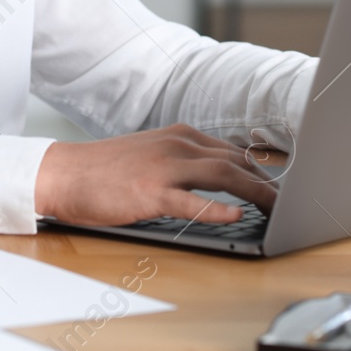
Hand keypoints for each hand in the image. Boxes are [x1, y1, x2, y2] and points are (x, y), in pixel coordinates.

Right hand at [33, 123, 276, 226]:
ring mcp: (164, 168)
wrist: (61, 173)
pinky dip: (218, 208)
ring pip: (223, 175)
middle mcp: (176, 145)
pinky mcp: (149, 193)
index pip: (232, 150)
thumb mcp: (150, 154)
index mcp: (178, 135)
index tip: (280, 186)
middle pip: (236, 161)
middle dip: (268, 183)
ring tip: (278, 209)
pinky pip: (191, 201)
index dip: (261, 169)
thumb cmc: (104, 170)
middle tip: (288, 204)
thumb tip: (218, 176)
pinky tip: (238, 215)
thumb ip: (183, 161)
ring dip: (256, 192)